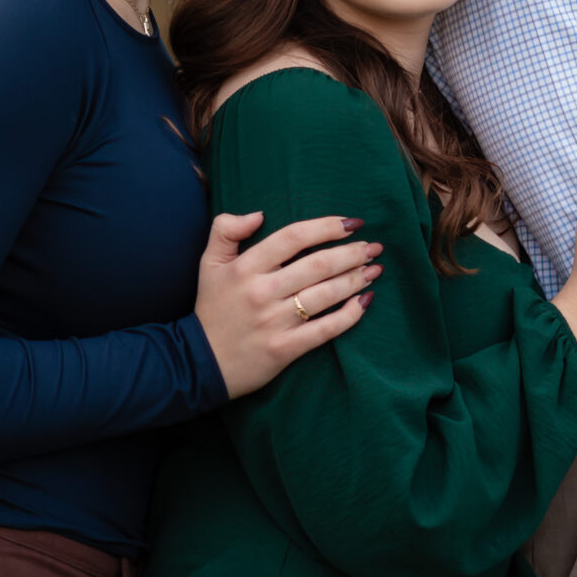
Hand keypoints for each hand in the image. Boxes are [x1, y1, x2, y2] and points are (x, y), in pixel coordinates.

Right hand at [195, 211, 380, 398]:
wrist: (201, 363)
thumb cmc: (212, 309)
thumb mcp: (209, 264)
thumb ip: (226, 230)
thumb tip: (258, 214)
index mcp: (245, 267)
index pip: (293, 237)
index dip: (327, 226)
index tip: (352, 223)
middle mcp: (262, 291)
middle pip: (318, 265)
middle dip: (352, 253)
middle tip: (374, 247)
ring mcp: (275, 321)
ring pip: (326, 294)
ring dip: (356, 279)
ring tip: (375, 269)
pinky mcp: (286, 348)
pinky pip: (326, 328)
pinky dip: (350, 314)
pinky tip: (365, 301)